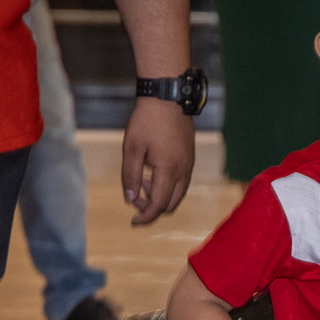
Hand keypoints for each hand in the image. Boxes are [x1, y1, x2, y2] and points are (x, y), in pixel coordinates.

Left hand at [121, 95, 193, 225]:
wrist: (167, 97)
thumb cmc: (147, 120)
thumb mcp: (132, 148)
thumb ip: (130, 176)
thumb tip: (129, 199)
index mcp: (169, 170)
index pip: (159, 205)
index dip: (145, 217)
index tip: (133, 222)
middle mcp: (184, 171)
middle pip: (171, 204)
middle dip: (152, 207)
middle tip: (134, 197)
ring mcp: (189, 165)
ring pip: (178, 194)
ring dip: (160, 196)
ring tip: (142, 181)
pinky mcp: (190, 158)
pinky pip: (181, 182)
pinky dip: (167, 186)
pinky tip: (153, 172)